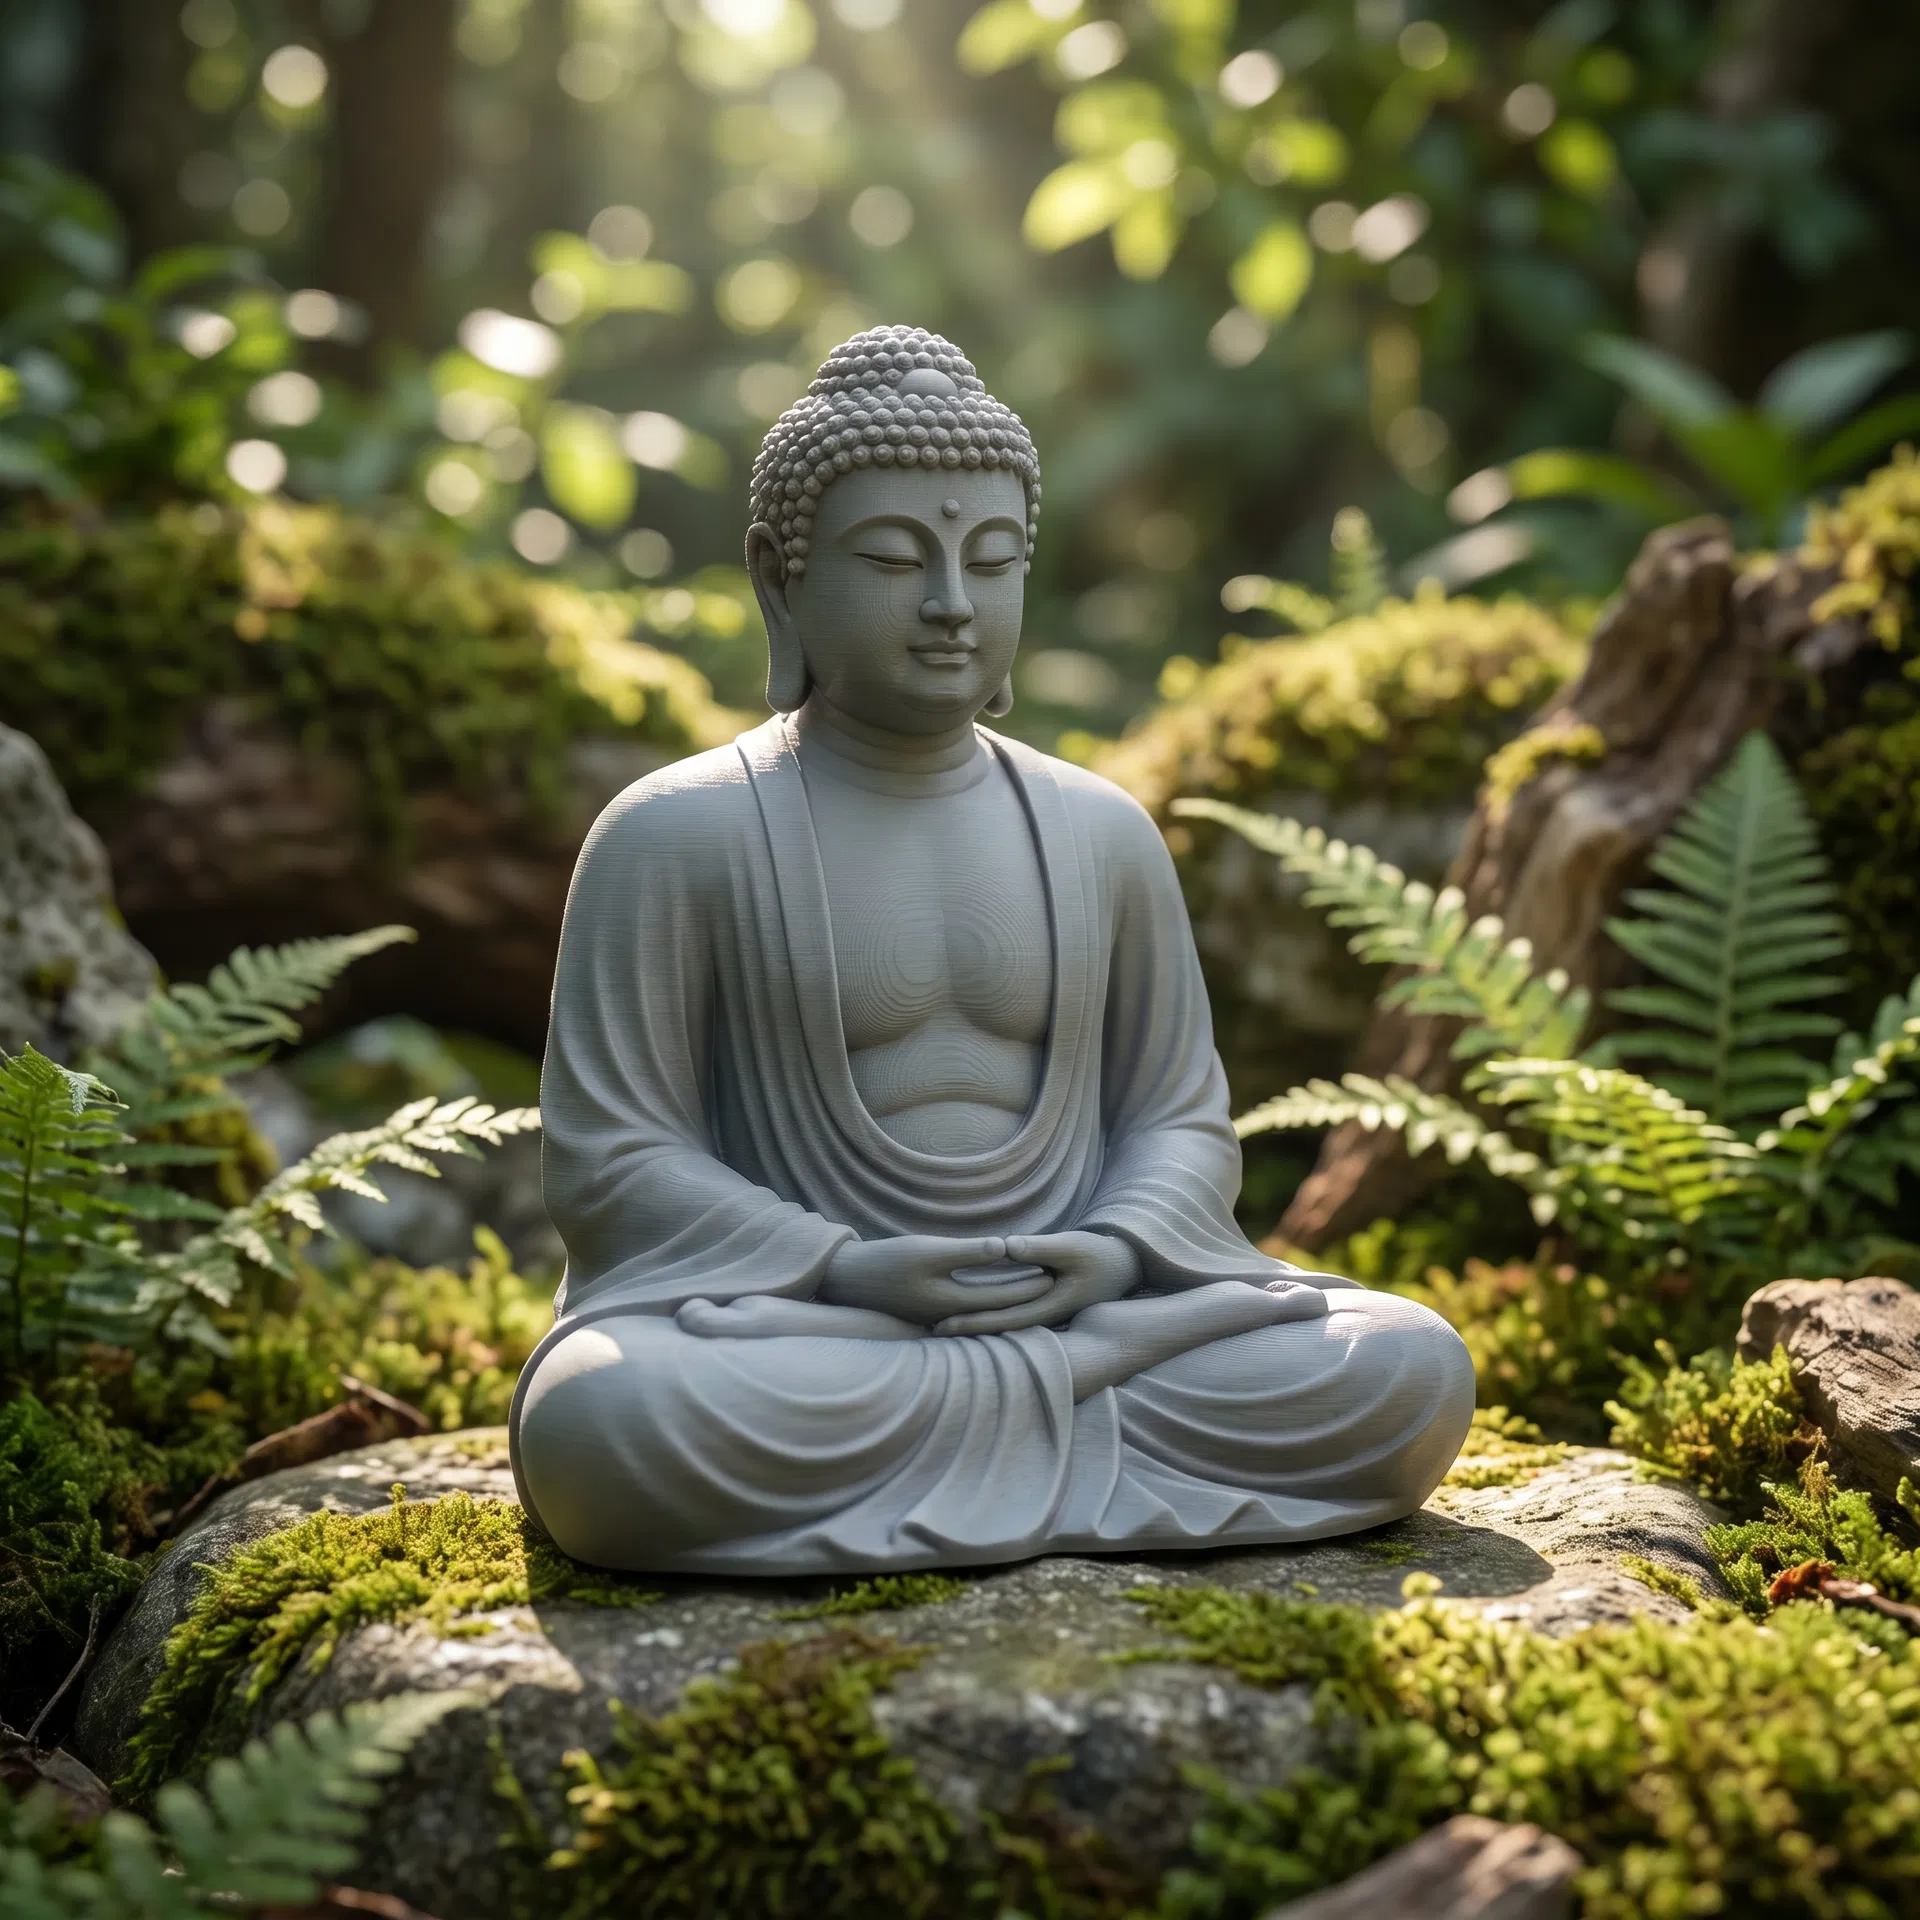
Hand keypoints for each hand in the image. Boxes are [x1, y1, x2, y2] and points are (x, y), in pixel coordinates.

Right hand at [820, 1233, 1052, 1328]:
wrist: (847, 1279)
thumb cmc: (885, 1261)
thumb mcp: (927, 1250)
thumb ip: (967, 1252)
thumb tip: (1004, 1248)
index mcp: (951, 1304)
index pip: (1002, 1297)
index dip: (1030, 1284)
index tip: (1056, 1273)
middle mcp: (948, 1317)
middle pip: (997, 1309)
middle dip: (1026, 1295)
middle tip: (1056, 1281)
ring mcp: (938, 1319)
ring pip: (985, 1312)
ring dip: (1009, 1300)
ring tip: (1033, 1286)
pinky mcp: (929, 1313)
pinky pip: (968, 1310)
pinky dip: (987, 1302)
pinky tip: (997, 1291)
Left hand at [934, 1231, 1139, 1336]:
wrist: (1126, 1266)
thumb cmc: (1098, 1254)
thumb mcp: (1071, 1246)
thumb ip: (1038, 1249)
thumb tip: (1005, 1247)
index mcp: (1051, 1308)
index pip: (1004, 1320)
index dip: (973, 1322)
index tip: (943, 1322)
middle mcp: (1046, 1319)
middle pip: (1000, 1329)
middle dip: (967, 1330)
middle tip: (930, 1331)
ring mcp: (1046, 1317)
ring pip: (1005, 1327)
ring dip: (977, 1327)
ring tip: (940, 1326)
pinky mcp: (1045, 1309)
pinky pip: (1014, 1318)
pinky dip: (991, 1318)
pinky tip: (968, 1315)